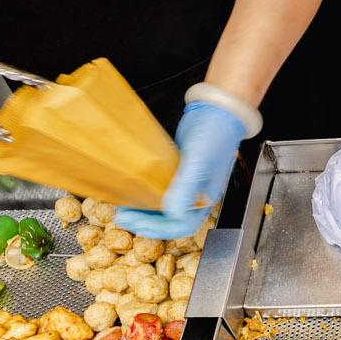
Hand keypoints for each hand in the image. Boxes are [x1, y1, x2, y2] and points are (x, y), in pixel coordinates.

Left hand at [113, 100, 245, 238]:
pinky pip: (161, 190)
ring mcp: (187, 184)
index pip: (181, 225)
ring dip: (144, 211)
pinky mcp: (177, 172)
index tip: (135, 224)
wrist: (217, 110)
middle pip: (170, 220)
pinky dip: (147, 194)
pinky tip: (135, 190)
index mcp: (205, 199)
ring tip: (125, 208)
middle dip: (146, 223)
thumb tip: (172, 213)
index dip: (158, 229)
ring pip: (164, 207)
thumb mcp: (198, 161)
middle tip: (123, 217)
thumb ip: (185, 188)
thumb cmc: (214, 135)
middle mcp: (196, 196)